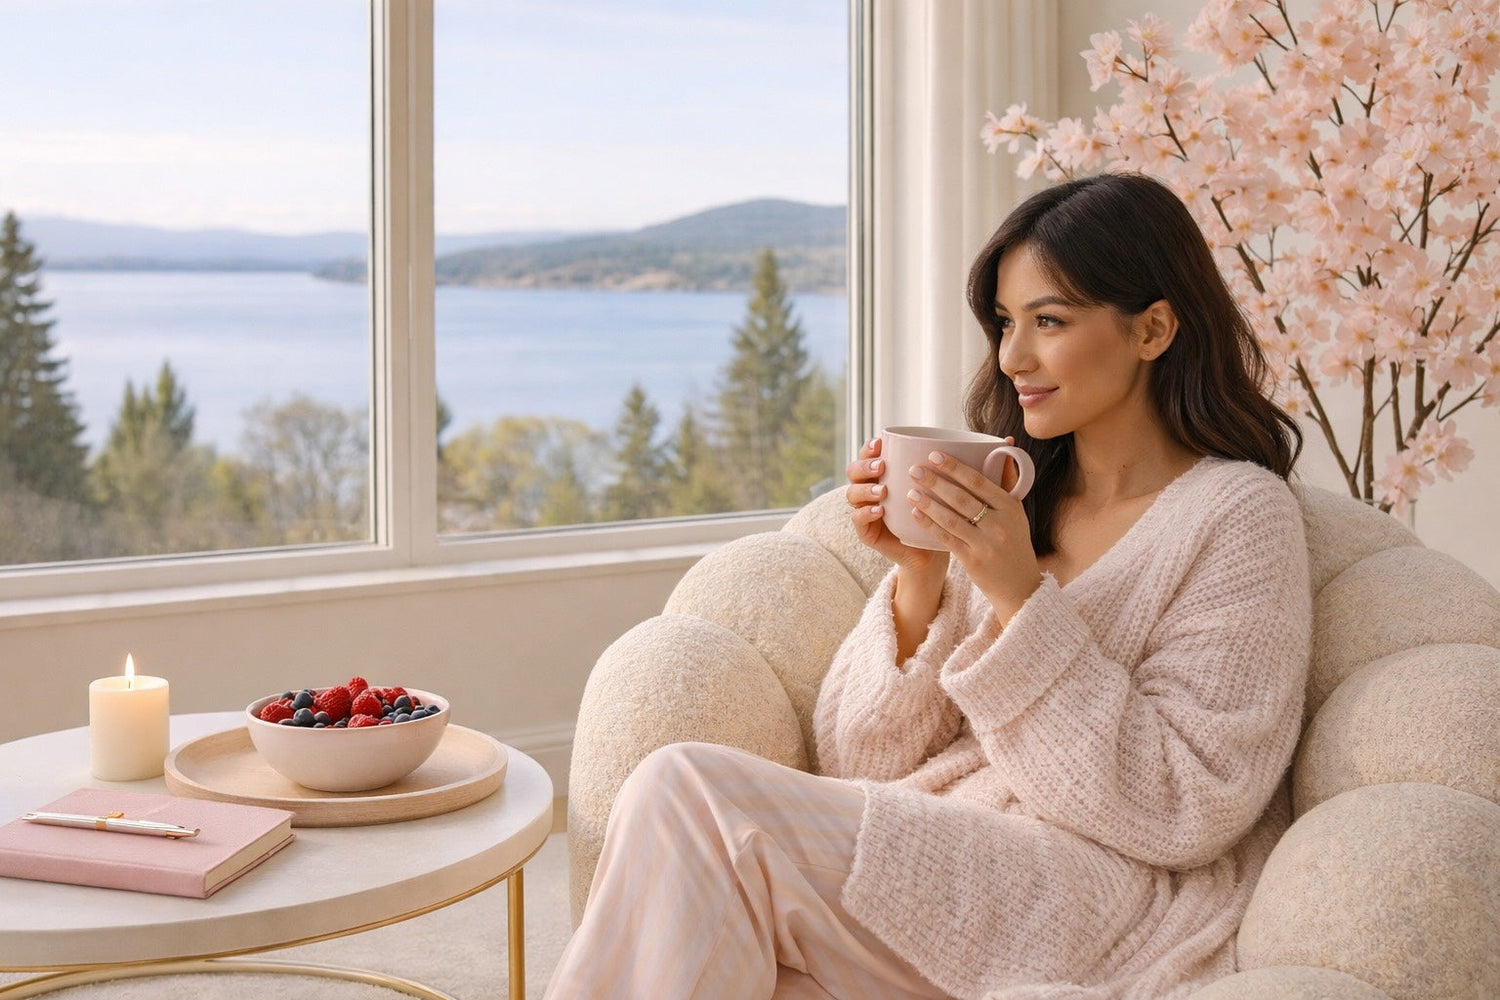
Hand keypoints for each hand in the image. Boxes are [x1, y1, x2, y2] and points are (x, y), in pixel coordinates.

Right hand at [844, 437, 946, 575]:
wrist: (932, 552)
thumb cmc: (940, 516)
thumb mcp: (944, 490)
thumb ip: (957, 468)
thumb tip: (996, 447)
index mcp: (884, 475)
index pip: (868, 455)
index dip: (869, 447)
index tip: (881, 443)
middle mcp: (871, 490)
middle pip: (854, 471)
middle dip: (865, 465)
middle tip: (882, 466)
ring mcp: (866, 510)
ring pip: (852, 494)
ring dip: (866, 489)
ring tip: (882, 491)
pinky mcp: (867, 532)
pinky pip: (857, 520)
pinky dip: (866, 513)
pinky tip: (880, 511)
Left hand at [904, 446, 1041, 622]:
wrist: (1019, 584)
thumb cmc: (1014, 541)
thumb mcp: (1016, 512)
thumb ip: (1007, 480)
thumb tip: (1004, 444)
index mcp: (1011, 507)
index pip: (979, 481)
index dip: (955, 467)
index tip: (934, 454)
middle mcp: (1000, 524)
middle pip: (962, 498)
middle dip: (936, 482)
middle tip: (914, 469)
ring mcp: (986, 544)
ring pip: (952, 518)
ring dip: (928, 503)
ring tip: (910, 491)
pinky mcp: (973, 561)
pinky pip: (947, 539)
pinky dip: (930, 525)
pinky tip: (915, 514)